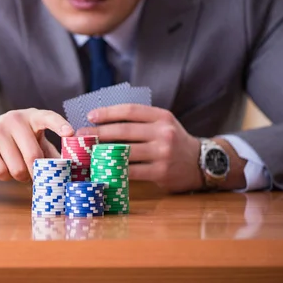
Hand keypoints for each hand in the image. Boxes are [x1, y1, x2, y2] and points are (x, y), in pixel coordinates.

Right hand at [0, 109, 73, 181]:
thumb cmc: (17, 139)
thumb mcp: (35, 139)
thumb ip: (52, 153)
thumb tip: (70, 172)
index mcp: (33, 117)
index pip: (48, 117)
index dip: (59, 124)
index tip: (69, 133)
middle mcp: (15, 119)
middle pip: (33, 156)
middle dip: (37, 172)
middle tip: (37, 176)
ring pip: (17, 169)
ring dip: (20, 176)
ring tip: (19, 168)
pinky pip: (0, 172)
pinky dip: (5, 177)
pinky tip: (4, 167)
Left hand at [76, 104, 202, 192]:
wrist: (202, 163)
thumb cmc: (174, 141)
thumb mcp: (163, 124)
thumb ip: (140, 121)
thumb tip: (103, 121)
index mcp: (162, 117)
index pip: (130, 111)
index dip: (108, 112)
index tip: (90, 116)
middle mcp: (163, 132)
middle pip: (124, 131)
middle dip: (98, 133)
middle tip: (80, 135)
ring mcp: (162, 153)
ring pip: (125, 151)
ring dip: (102, 152)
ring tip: (86, 153)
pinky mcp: (160, 172)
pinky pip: (131, 170)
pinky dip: (114, 169)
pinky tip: (101, 168)